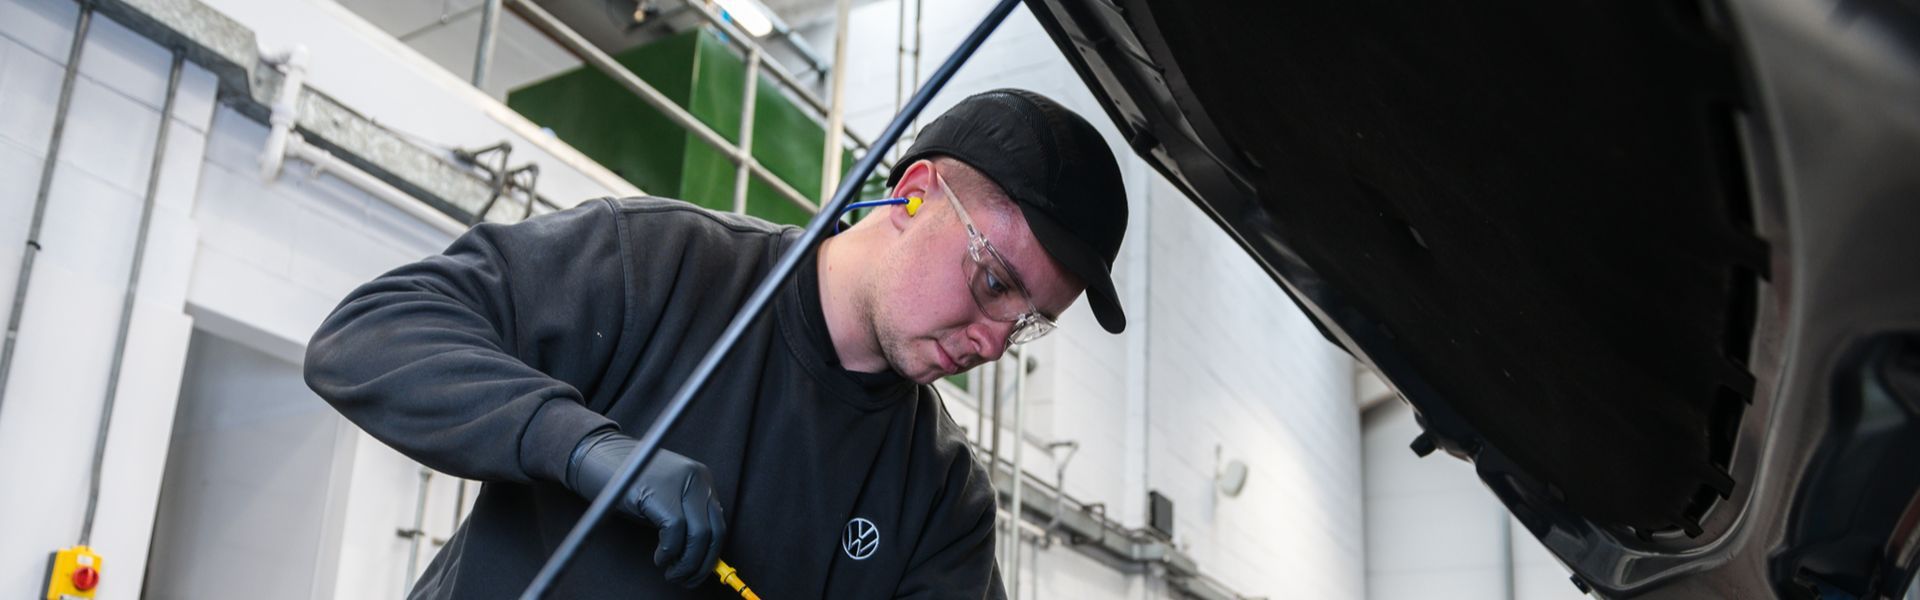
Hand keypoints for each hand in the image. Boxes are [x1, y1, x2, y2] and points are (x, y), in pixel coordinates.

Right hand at [564, 429, 725, 587]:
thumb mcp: (668, 498)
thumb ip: (688, 519)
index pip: (719, 523)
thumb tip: (701, 557)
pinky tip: (659, 559)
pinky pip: (675, 531)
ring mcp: (679, 483)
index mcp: (702, 479)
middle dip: (702, 564)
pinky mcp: (658, 492)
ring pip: (698, 535)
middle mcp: (696, 478)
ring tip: (672, 573)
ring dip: (687, 563)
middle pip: (713, 531)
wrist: (599, 459)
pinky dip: (669, 552)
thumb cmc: (632, 484)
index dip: (711, 554)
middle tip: (686, 580)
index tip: (700, 572)